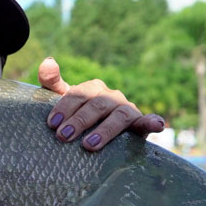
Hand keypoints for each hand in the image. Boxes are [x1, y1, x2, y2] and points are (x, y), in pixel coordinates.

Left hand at [39, 57, 164, 150]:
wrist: (97, 133)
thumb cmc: (76, 114)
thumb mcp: (63, 100)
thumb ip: (52, 82)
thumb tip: (48, 61)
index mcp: (92, 89)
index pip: (78, 94)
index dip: (64, 108)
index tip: (52, 123)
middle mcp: (110, 96)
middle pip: (96, 105)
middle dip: (79, 120)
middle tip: (63, 136)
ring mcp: (126, 109)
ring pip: (118, 116)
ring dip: (105, 130)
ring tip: (89, 145)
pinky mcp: (139, 124)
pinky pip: (147, 122)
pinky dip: (152, 122)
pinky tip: (157, 125)